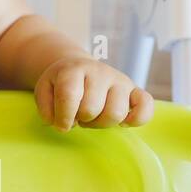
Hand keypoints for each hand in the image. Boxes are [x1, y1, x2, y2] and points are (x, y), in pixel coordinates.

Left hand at [33, 56, 153, 132]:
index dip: (63, 116)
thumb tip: (60, 124)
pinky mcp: (135, 90)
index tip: (61, 124)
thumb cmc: (61, 83)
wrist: (79, 67)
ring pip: (115, 113)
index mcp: (73, 69)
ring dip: (100, 124)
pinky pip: (146, 106)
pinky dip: (137, 119)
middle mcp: (99, 71)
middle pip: (92, 108)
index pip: (69, 96)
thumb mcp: (44, 90)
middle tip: (78, 116)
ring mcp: (120, 80)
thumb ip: (45, 107)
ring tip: (93, 117)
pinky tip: (122, 123)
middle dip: (81, 119)